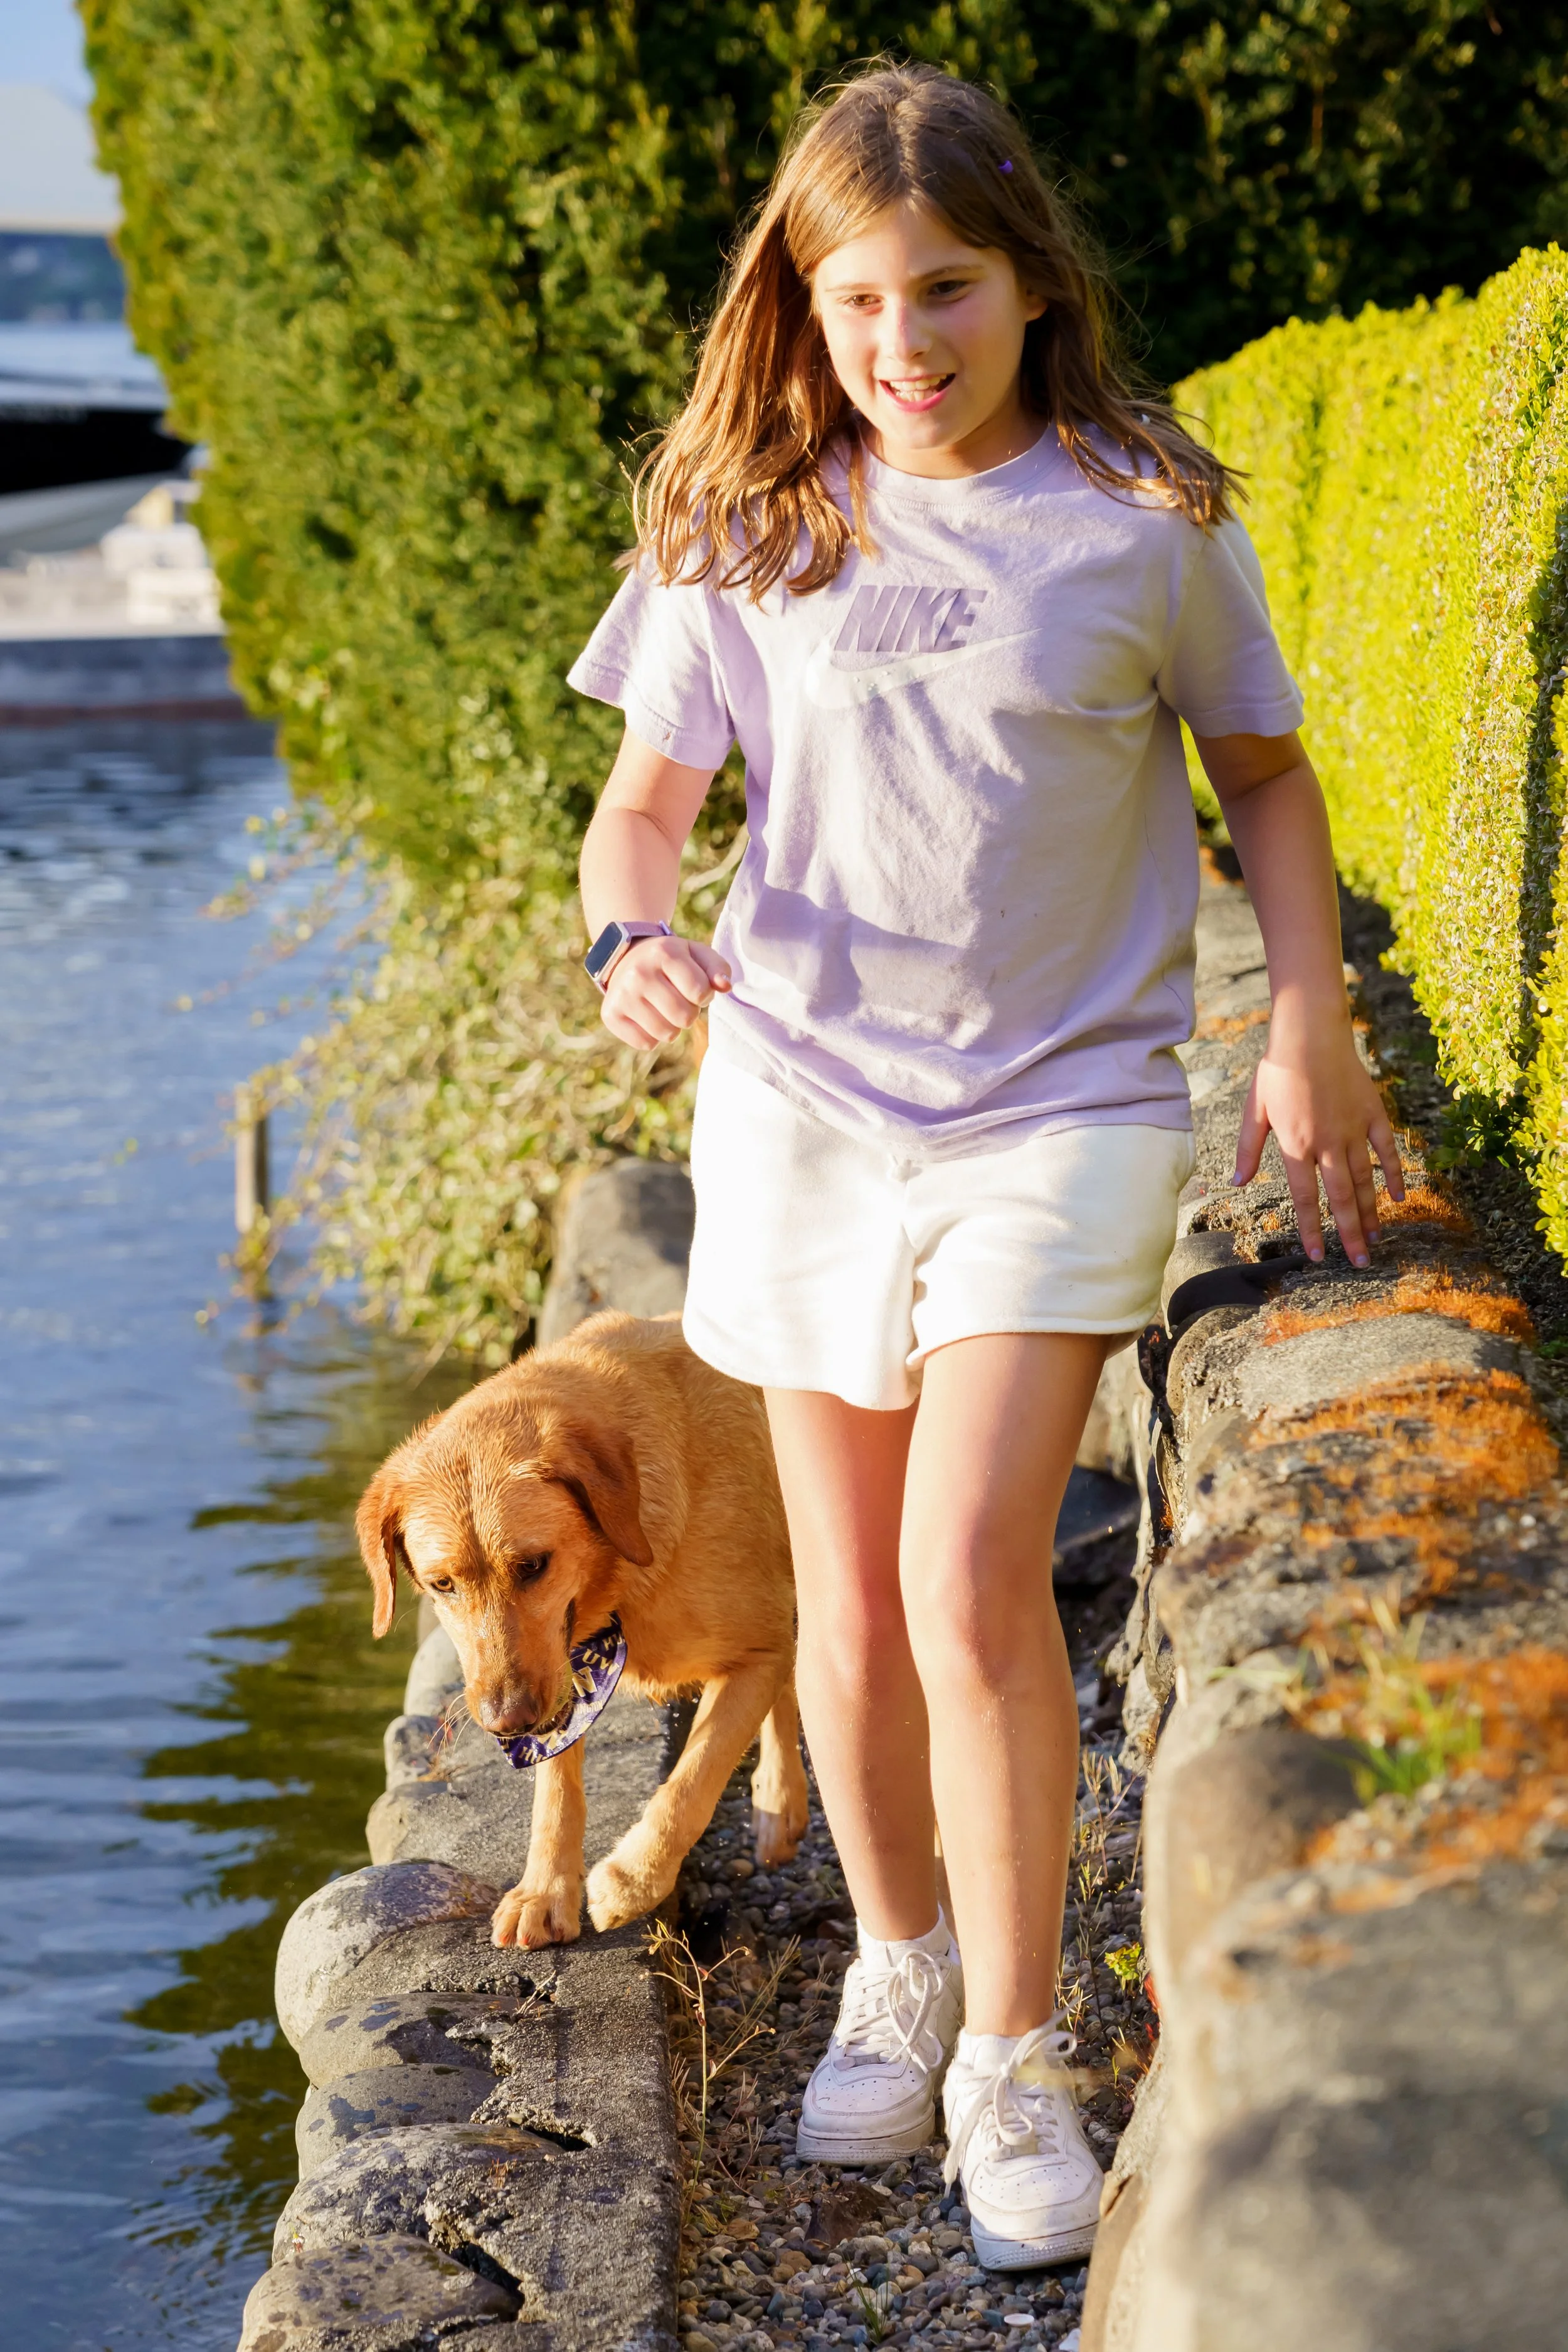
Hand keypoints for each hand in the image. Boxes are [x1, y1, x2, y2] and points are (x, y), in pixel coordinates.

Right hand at [599, 933, 730, 1047]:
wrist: (626, 958)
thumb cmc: (670, 960)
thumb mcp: (695, 954)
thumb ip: (718, 967)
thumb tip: (725, 986)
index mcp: (664, 953)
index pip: (701, 992)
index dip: (704, 995)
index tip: (695, 988)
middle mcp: (639, 973)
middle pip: (685, 1017)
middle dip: (689, 1013)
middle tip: (678, 999)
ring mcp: (622, 995)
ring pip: (666, 1034)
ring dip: (672, 1026)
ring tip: (663, 1009)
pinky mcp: (610, 1014)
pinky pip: (646, 1044)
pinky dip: (652, 1036)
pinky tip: (647, 1017)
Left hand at [1233, 1009, 1403, 1266]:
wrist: (1310, 1032)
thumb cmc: (1277, 1070)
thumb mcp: (1254, 1110)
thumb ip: (1247, 1149)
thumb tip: (1236, 1183)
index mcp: (1296, 1144)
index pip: (1306, 1197)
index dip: (1313, 1229)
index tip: (1319, 1255)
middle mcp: (1327, 1142)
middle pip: (1342, 1197)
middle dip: (1351, 1233)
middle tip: (1360, 1262)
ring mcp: (1354, 1129)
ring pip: (1365, 1179)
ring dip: (1372, 1212)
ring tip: (1377, 1238)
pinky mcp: (1374, 1113)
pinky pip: (1387, 1150)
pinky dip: (1394, 1174)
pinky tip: (1398, 1197)